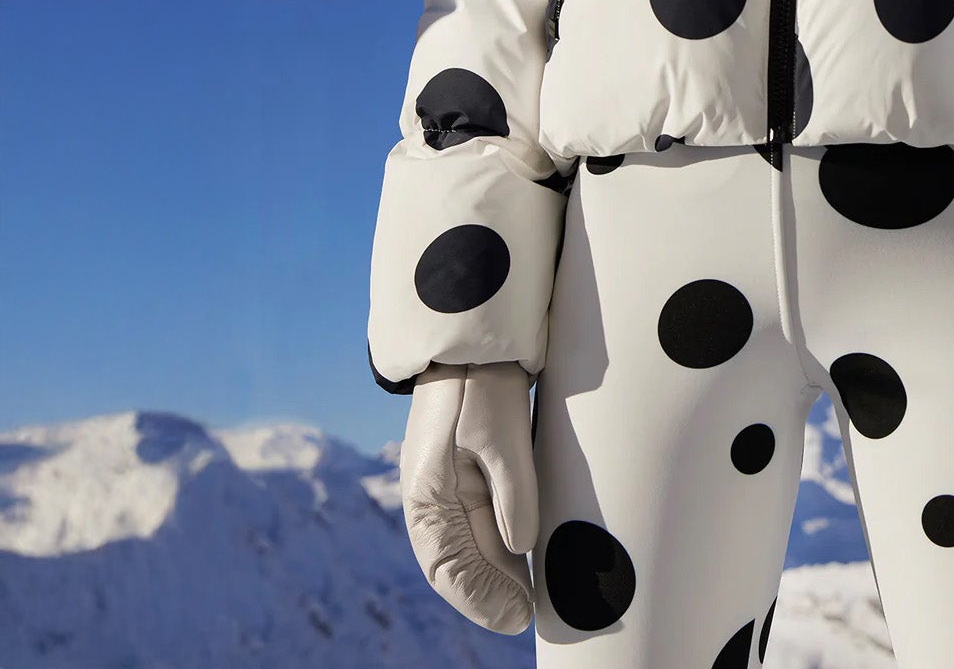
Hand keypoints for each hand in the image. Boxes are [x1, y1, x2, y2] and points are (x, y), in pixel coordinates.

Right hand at [399, 360, 539, 633]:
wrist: (473, 338)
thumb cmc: (483, 382)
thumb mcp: (500, 433)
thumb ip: (513, 491)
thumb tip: (520, 547)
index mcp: (426, 492)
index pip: (448, 565)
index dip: (482, 596)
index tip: (517, 614)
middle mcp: (429, 499)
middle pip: (456, 566)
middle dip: (488, 596)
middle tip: (526, 617)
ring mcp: (445, 489)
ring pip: (466, 550)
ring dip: (493, 579)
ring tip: (526, 604)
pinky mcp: (464, 477)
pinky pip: (476, 527)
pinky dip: (495, 553)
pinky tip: (519, 567)